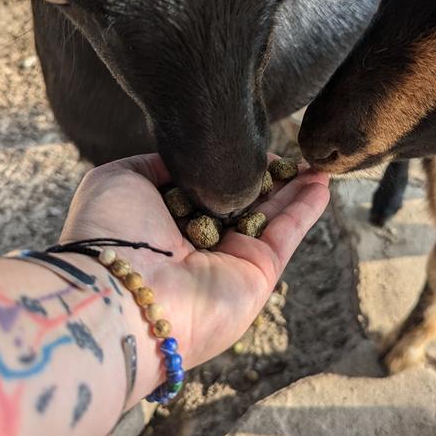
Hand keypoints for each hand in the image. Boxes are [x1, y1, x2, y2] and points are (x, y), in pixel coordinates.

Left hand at [59, 154, 329, 374]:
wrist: (123, 294)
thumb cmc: (113, 233)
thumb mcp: (121, 179)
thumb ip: (158, 164)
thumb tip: (190, 157)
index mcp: (164, 220)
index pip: (204, 187)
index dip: (226, 164)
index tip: (245, 140)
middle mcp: (198, 241)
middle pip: (242, 201)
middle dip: (267, 176)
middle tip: (290, 150)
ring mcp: (230, 259)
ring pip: (271, 214)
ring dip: (295, 187)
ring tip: (316, 160)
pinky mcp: (257, 273)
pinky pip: (287, 234)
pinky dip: (307, 208)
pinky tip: (322, 181)